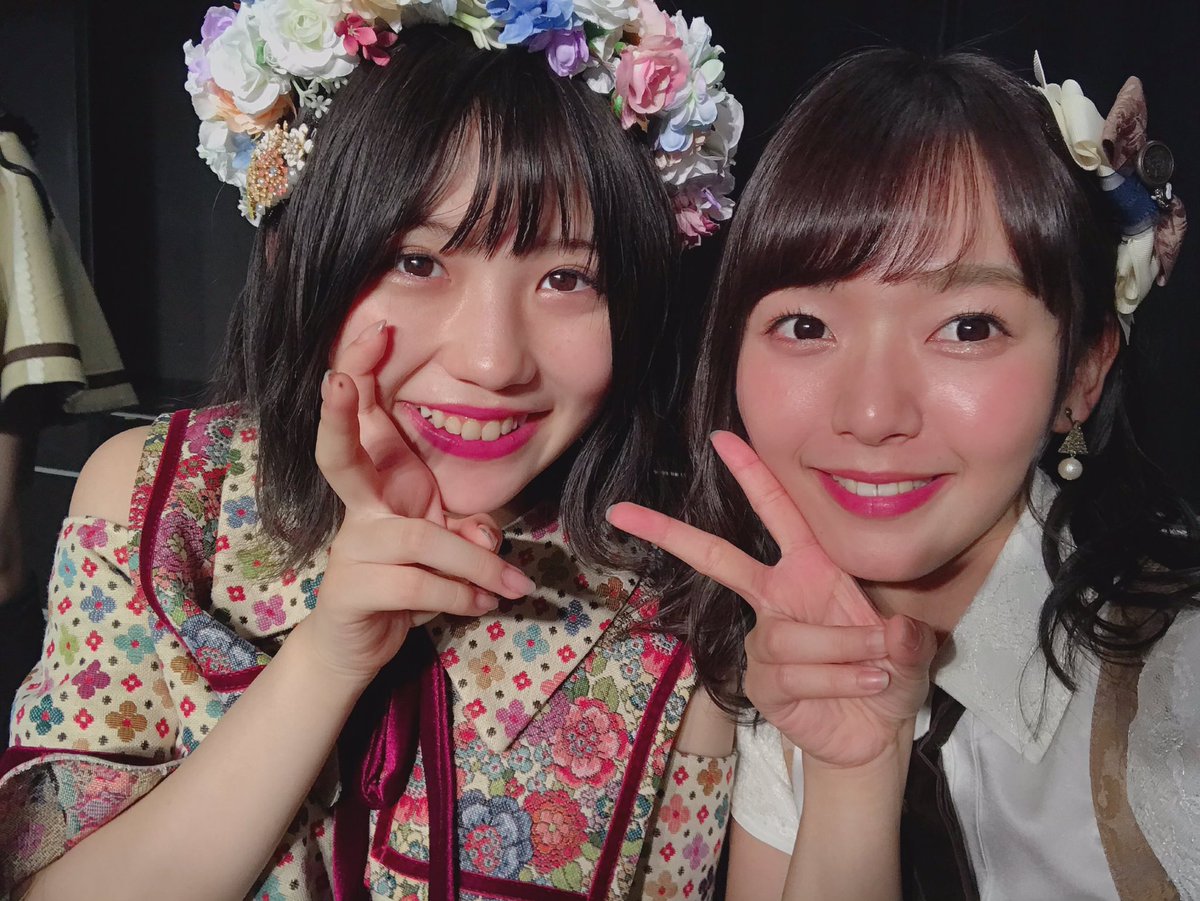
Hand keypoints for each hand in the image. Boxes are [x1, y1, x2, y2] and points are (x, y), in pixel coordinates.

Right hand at [301, 321, 534, 683]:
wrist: (361, 644)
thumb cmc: (406, 580)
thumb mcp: (446, 545)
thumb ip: (468, 530)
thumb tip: (488, 537)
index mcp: (382, 485)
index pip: (367, 420)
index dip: (365, 374)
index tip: (381, 330)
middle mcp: (359, 509)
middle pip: (338, 454)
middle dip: (340, 414)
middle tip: (342, 378)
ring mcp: (351, 549)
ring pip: (418, 540)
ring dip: (474, 563)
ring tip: (511, 584)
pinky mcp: (351, 591)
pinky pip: (417, 584)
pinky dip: (460, 595)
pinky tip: (484, 604)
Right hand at [607, 431, 936, 768]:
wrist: (877, 734)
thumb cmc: (888, 674)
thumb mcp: (912, 650)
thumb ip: (910, 640)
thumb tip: (896, 633)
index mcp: (810, 571)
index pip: (778, 514)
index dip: (752, 475)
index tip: (721, 438)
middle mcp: (779, 599)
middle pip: (717, 559)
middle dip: (671, 533)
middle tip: (623, 510)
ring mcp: (764, 643)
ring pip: (787, 636)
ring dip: (840, 649)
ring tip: (877, 665)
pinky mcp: (761, 684)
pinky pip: (792, 674)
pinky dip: (836, 680)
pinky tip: (863, 684)